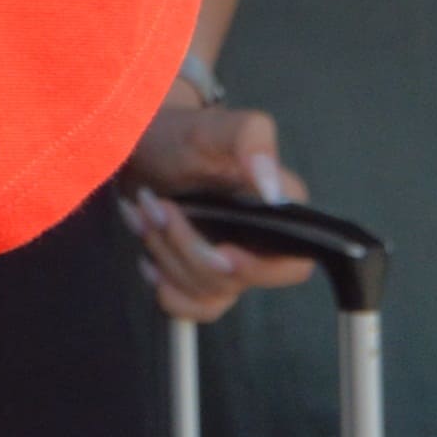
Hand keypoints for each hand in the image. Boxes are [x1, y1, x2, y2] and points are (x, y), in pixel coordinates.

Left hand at [121, 95, 315, 322]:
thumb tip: (275, 191)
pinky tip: (147, 258)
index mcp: (280, 210)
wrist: (142, 147)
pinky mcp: (200, 276)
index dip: (261, 269)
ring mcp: (229, 262)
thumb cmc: (183, 134)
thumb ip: (253, 140)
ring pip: (207, 292)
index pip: (294, 264)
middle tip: (158, 207)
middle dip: (190, 248)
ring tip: (145, 211)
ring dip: (166, 255)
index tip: (224, 251)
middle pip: (239, 280)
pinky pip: (190, 308)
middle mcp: (261, 242)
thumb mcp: (216, 128)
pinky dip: (164, 286)